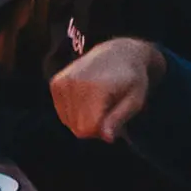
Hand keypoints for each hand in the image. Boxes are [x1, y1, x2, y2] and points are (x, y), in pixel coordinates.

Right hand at [49, 37, 163, 142]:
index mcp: (95, 88)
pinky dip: (75, 112)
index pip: (87, 129)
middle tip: (108, 113)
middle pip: (77, 128)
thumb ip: (118, 119)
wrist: (118, 52)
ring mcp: (61, 82)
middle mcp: (73, 83)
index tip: (114, 123)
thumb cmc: (131, 79)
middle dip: (93, 128)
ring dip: (84, 120)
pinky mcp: (56, 83)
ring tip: (98, 104)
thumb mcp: (134, 101)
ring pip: (68, 122)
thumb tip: (107, 138)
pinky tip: (87, 99)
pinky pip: (62, 113)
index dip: (102, 133)